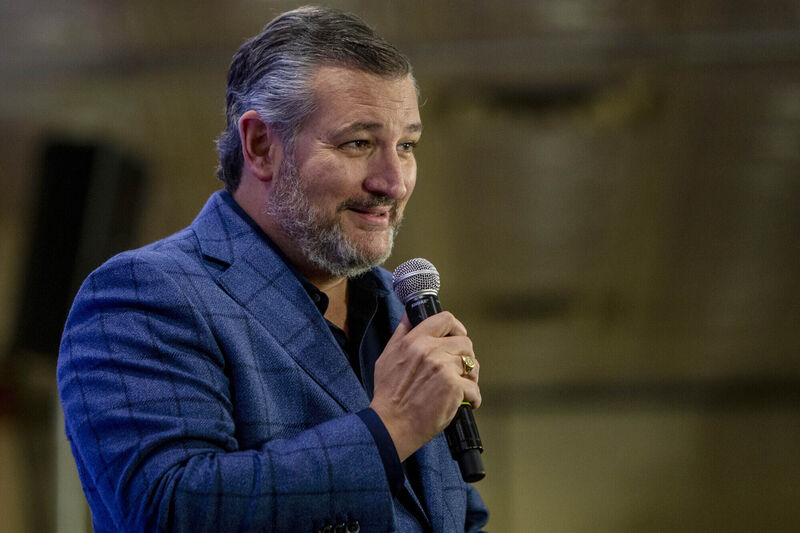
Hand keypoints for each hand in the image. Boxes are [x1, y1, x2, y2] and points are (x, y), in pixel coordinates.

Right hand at [370, 312, 480, 460]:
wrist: (390, 425)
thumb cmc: (388, 395)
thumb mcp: (387, 356)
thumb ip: (401, 333)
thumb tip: (411, 315)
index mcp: (415, 340)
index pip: (445, 319)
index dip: (456, 328)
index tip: (457, 338)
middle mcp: (430, 350)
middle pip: (464, 342)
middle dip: (465, 357)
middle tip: (460, 370)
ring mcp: (443, 368)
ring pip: (472, 364)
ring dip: (470, 378)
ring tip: (463, 388)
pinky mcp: (453, 387)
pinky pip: (474, 388)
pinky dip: (473, 398)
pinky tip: (465, 403)